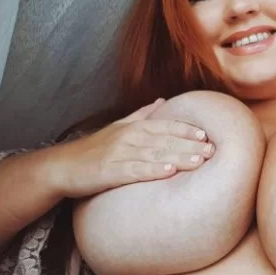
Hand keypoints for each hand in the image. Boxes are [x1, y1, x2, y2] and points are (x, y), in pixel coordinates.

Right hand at [50, 98, 214, 198]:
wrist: (63, 167)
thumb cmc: (94, 148)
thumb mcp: (118, 126)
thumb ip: (142, 114)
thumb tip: (163, 100)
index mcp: (133, 127)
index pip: (164, 125)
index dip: (186, 129)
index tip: (207, 133)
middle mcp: (128, 137)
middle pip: (164, 140)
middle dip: (189, 144)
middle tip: (212, 150)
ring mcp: (119, 154)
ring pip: (154, 154)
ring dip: (178, 157)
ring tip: (198, 161)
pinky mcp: (110, 172)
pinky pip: (135, 171)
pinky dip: (152, 171)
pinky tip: (169, 173)